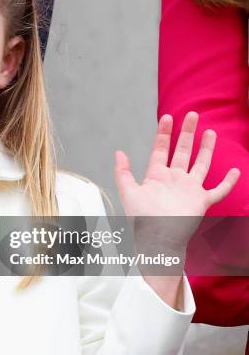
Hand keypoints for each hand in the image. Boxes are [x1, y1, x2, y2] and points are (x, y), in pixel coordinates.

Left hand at [115, 111, 239, 219]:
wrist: (156, 239)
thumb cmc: (141, 220)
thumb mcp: (128, 192)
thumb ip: (123, 172)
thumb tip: (119, 152)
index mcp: (156, 176)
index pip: (160, 149)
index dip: (163, 133)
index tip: (167, 117)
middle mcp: (174, 180)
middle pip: (182, 151)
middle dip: (186, 133)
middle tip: (192, 115)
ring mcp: (189, 190)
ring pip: (201, 164)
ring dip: (206, 149)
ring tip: (210, 132)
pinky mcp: (201, 201)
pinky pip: (218, 190)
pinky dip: (228, 182)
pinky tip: (235, 171)